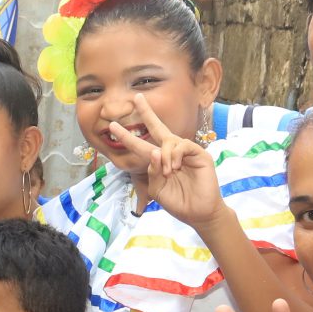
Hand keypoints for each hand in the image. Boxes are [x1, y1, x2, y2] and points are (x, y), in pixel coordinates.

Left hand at [121, 96, 223, 229]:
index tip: (113, 126)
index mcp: (158, 161)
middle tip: (136, 98)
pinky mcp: (199, 154)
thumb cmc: (177, 202)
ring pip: (169, 140)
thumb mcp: (157, 189)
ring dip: (164, 155)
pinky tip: (174, 166)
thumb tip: (153, 151)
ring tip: (168, 172)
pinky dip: (175, 155)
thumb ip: (151, 172)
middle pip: (158, 127)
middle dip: (147, 112)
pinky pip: (182, 145)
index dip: (128, 136)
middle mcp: (171, 152)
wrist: (197, 213)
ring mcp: (186, 151)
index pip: (141, 145)